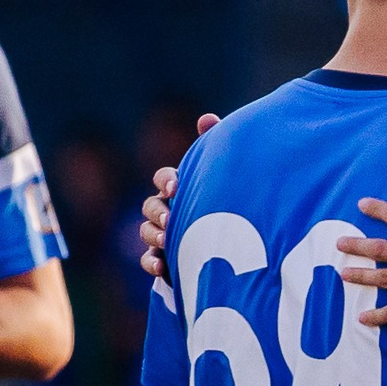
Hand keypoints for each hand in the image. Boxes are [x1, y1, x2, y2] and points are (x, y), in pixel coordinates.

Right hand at [137, 113, 220, 277]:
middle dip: (158, 211)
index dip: (166, 181)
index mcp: (180, 186)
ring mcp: (164, 234)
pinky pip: (148, 260)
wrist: (240, 242)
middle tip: (171, 219)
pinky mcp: (166, 260)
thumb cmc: (227, 199)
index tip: (176, 187)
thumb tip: (206, 118)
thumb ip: (213, 145)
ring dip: (154, 235)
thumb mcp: (223, 173)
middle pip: (150, 205)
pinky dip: (151, 262)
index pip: (163, 178)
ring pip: (146, 231)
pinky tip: (161, 266)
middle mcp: (168, 208)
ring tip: (167, 241)